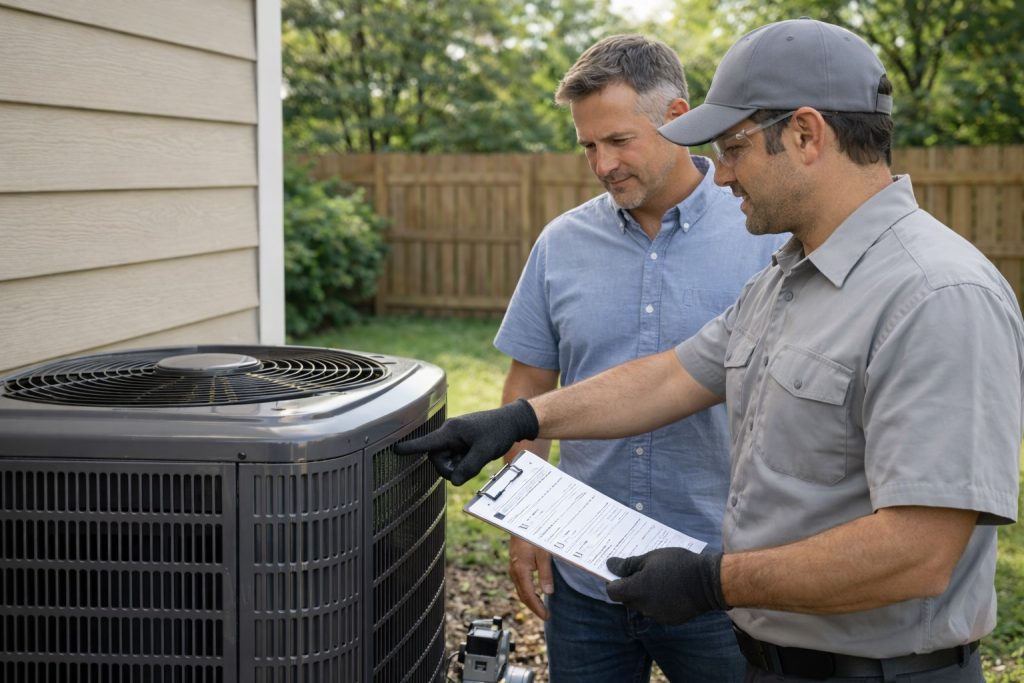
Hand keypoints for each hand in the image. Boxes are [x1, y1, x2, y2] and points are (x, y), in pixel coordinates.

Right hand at [392, 399, 538, 484]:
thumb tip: (454, 481)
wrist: (511, 422)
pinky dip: (462, 462)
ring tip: (476, 457)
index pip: (427, 442)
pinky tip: (475, 455)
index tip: (394, 449)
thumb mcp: (485, 451)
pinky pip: (453, 457)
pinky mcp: (459, 442)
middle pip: (436, 458)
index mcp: (451, 431)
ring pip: (446, 460)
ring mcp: (454, 438)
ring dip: (458, 465)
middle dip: (449, 468)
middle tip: (470, 466)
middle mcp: (449, 433)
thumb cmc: (498, 432)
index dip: (410, 447)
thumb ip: (469, 467)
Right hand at [509, 536, 553, 619]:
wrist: (519, 524)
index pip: (529, 596)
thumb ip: (545, 574)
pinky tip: (535, 592)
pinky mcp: (514, 565)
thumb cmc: (532, 537)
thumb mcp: (543, 555)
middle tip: (545, 615)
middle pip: (523, 596)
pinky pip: (520, 583)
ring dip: (530, 600)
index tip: (546, 616)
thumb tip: (548, 592)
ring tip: (541, 607)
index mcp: (521, 571)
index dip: (538, 608)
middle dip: (534, 608)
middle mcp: (514, 572)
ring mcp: (513, 569)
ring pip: (520, 590)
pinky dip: (527, 592)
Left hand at [606, 548, 727, 623]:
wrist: (707, 582)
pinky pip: (656, 611)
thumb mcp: (651, 557)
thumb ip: (628, 564)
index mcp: (635, 590)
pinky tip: (669, 590)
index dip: (613, 582)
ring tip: (658, 580)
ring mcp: (656, 616)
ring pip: (642, 606)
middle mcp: (643, 607)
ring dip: (644, 596)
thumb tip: (610, 564)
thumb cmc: (677, 564)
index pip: (612, 592)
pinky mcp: (669, 620)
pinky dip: (658, 602)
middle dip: (630, 588)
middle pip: (627, 599)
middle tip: (641, 572)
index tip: (621, 573)